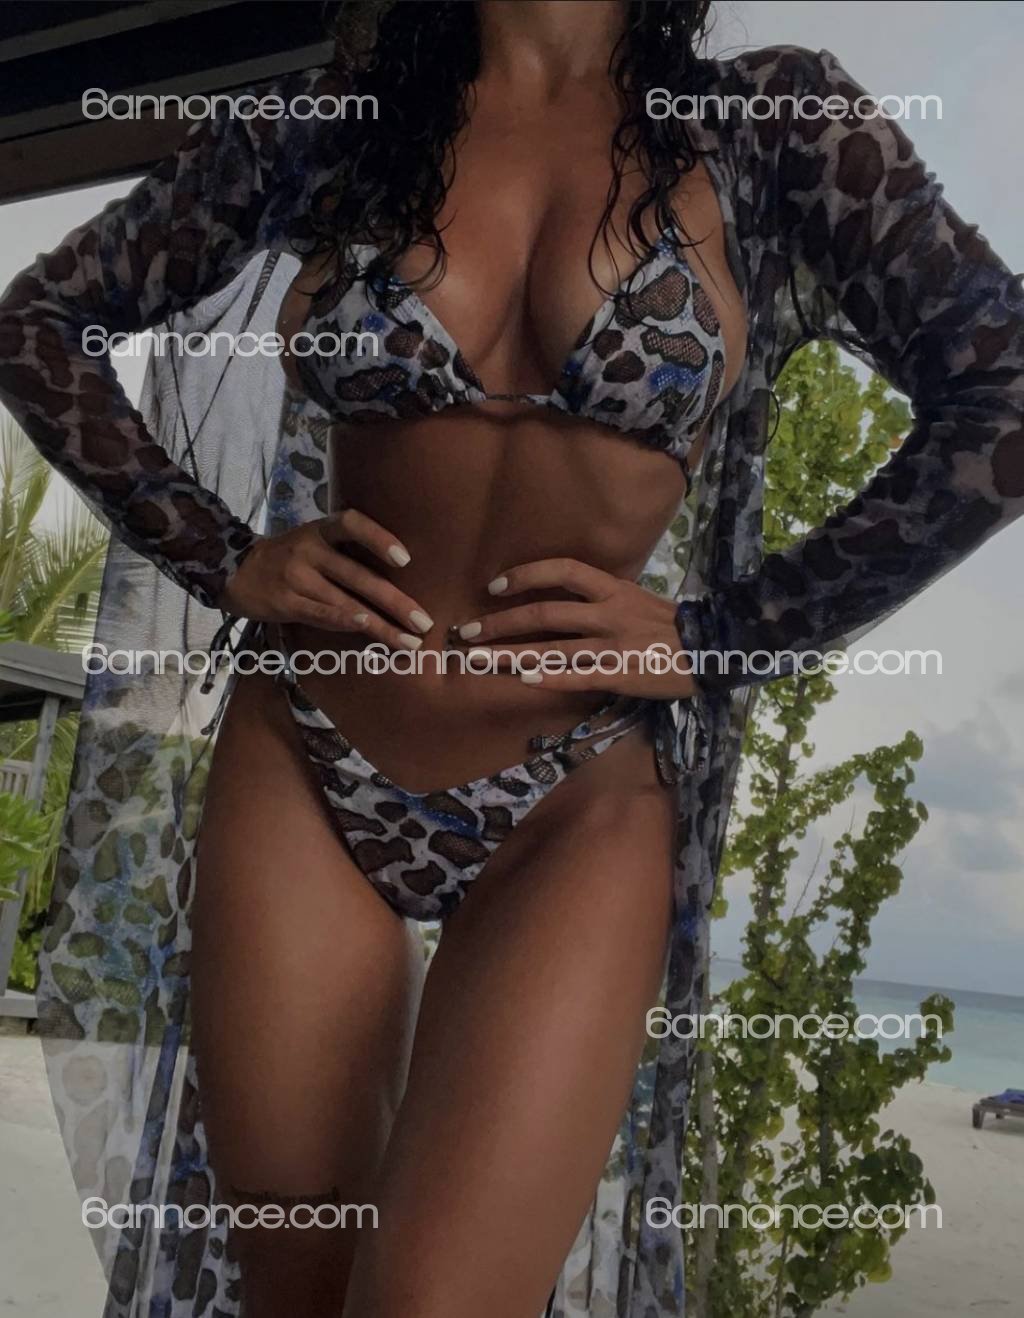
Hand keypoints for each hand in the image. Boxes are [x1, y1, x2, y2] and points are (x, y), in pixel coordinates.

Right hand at [219, 509, 433, 649]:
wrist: (235, 570)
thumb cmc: (288, 556)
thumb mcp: (313, 539)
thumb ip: (346, 550)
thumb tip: (398, 572)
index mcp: (321, 530)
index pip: (351, 524)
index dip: (378, 538)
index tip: (405, 559)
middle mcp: (310, 550)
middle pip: (359, 576)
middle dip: (396, 602)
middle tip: (424, 623)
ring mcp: (296, 577)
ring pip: (346, 602)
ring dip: (380, 625)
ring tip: (408, 642)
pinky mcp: (285, 602)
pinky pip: (320, 613)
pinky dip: (344, 621)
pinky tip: (366, 630)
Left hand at [453, 557, 697, 698]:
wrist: (713, 650)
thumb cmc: (672, 627)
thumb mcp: (637, 599)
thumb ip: (602, 598)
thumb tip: (563, 598)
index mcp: (613, 589)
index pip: (561, 571)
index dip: (525, 576)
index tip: (494, 588)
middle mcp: (608, 612)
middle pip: (544, 614)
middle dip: (499, 624)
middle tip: (465, 634)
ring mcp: (613, 645)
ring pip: (552, 648)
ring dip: (510, 654)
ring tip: (477, 660)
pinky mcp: (620, 674)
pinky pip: (578, 675)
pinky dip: (549, 677)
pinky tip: (522, 680)